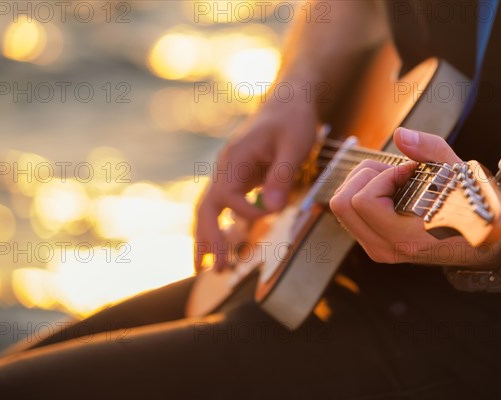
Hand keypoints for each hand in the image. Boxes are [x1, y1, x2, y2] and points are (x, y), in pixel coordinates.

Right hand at [194, 97, 317, 270]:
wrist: (287, 102)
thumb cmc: (292, 120)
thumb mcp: (294, 145)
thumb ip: (282, 175)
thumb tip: (271, 208)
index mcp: (234, 159)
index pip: (229, 197)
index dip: (247, 212)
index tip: (270, 214)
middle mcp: (225, 169)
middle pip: (206, 209)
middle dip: (209, 240)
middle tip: (217, 270)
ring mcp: (228, 174)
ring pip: (209, 210)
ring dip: (208, 238)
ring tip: (209, 268)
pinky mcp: (237, 179)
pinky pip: (223, 207)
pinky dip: (220, 228)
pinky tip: (226, 246)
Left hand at [330, 127, 500, 267]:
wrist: (481, 242)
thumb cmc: (473, 207)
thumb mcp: (461, 174)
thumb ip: (430, 151)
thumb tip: (400, 135)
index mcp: (405, 238)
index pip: (363, 200)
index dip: (385, 175)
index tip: (411, 170)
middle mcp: (385, 248)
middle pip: (341, 202)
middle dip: (365, 177)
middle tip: (396, 173)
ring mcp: (377, 248)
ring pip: (340, 207)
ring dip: (362, 184)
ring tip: (393, 181)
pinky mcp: (373, 243)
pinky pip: (349, 212)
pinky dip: (363, 193)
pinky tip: (390, 191)